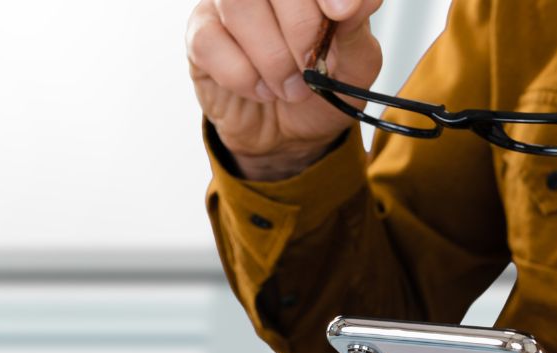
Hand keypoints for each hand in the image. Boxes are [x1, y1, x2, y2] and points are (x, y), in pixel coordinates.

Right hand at [186, 0, 382, 179]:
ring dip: (271, 58)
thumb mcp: (355, 65)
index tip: (341, 12)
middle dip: (300, 27)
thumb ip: (355, 29)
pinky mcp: (200, 34)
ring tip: (290, 87)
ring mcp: (227, 3)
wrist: (288, 135)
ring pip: (239, 6)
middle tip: (311, 66)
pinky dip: (243, 76)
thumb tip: (356, 2)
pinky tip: (260, 89)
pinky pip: (211, 42)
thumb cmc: (322, 89)